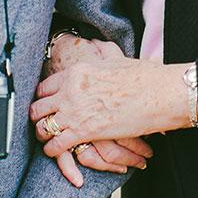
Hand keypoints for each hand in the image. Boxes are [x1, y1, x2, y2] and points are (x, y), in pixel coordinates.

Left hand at [41, 37, 152, 185]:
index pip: (45, 85)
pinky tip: (53, 151)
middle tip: (40, 122)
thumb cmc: (144, 76)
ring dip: (42, 134)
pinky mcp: (85, 131)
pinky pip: (57, 144)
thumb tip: (98, 45)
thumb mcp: (116, 59)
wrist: (159, 93)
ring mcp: (75, 110)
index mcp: (77, 71)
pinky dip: (52, 150)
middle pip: (39, 106)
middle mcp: (71, 89)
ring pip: (42, 126)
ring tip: (45, 138)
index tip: (44, 104)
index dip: (42, 97)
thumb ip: (102, 55)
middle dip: (37, 116)